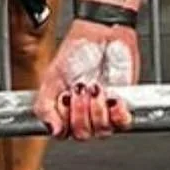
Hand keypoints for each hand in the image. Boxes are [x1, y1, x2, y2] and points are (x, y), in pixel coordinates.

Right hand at [34, 20, 140, 139]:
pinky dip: (118, 114)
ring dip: (97, 109)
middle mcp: (85, 114)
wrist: (101, 35)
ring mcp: (105, 110)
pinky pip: (123, 123)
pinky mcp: (124, 104)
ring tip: (95, 88)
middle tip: (80, 89)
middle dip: (80, 111)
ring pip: (102, 131)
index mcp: (65, 111)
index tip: (64, 98)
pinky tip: (112, 99)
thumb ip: (44, 106)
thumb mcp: (51, 78)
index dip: (63, 120)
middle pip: (82, 134)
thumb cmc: (77, 53)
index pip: (63, 134)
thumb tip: (52, 130)